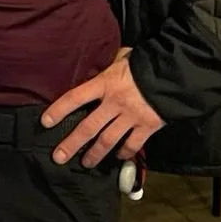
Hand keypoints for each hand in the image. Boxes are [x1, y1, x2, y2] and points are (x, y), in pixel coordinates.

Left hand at [41, 48, 165, 167]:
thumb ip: (109, 66)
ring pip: (107, 140)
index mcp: (105, 83)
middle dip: (71, 144)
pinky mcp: (147, 127)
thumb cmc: (145, 62)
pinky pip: (132, 145)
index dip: (59, 110)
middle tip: (59, 157)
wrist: (174, 73)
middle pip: (88, 127)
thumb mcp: (122, 58)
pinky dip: (123, 153)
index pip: (75, 97)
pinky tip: (117, 156)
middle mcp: (115, 103)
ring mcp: (131, 117)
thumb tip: (99, 65)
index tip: (45, 122)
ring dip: (94, 154)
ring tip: (85, 163)